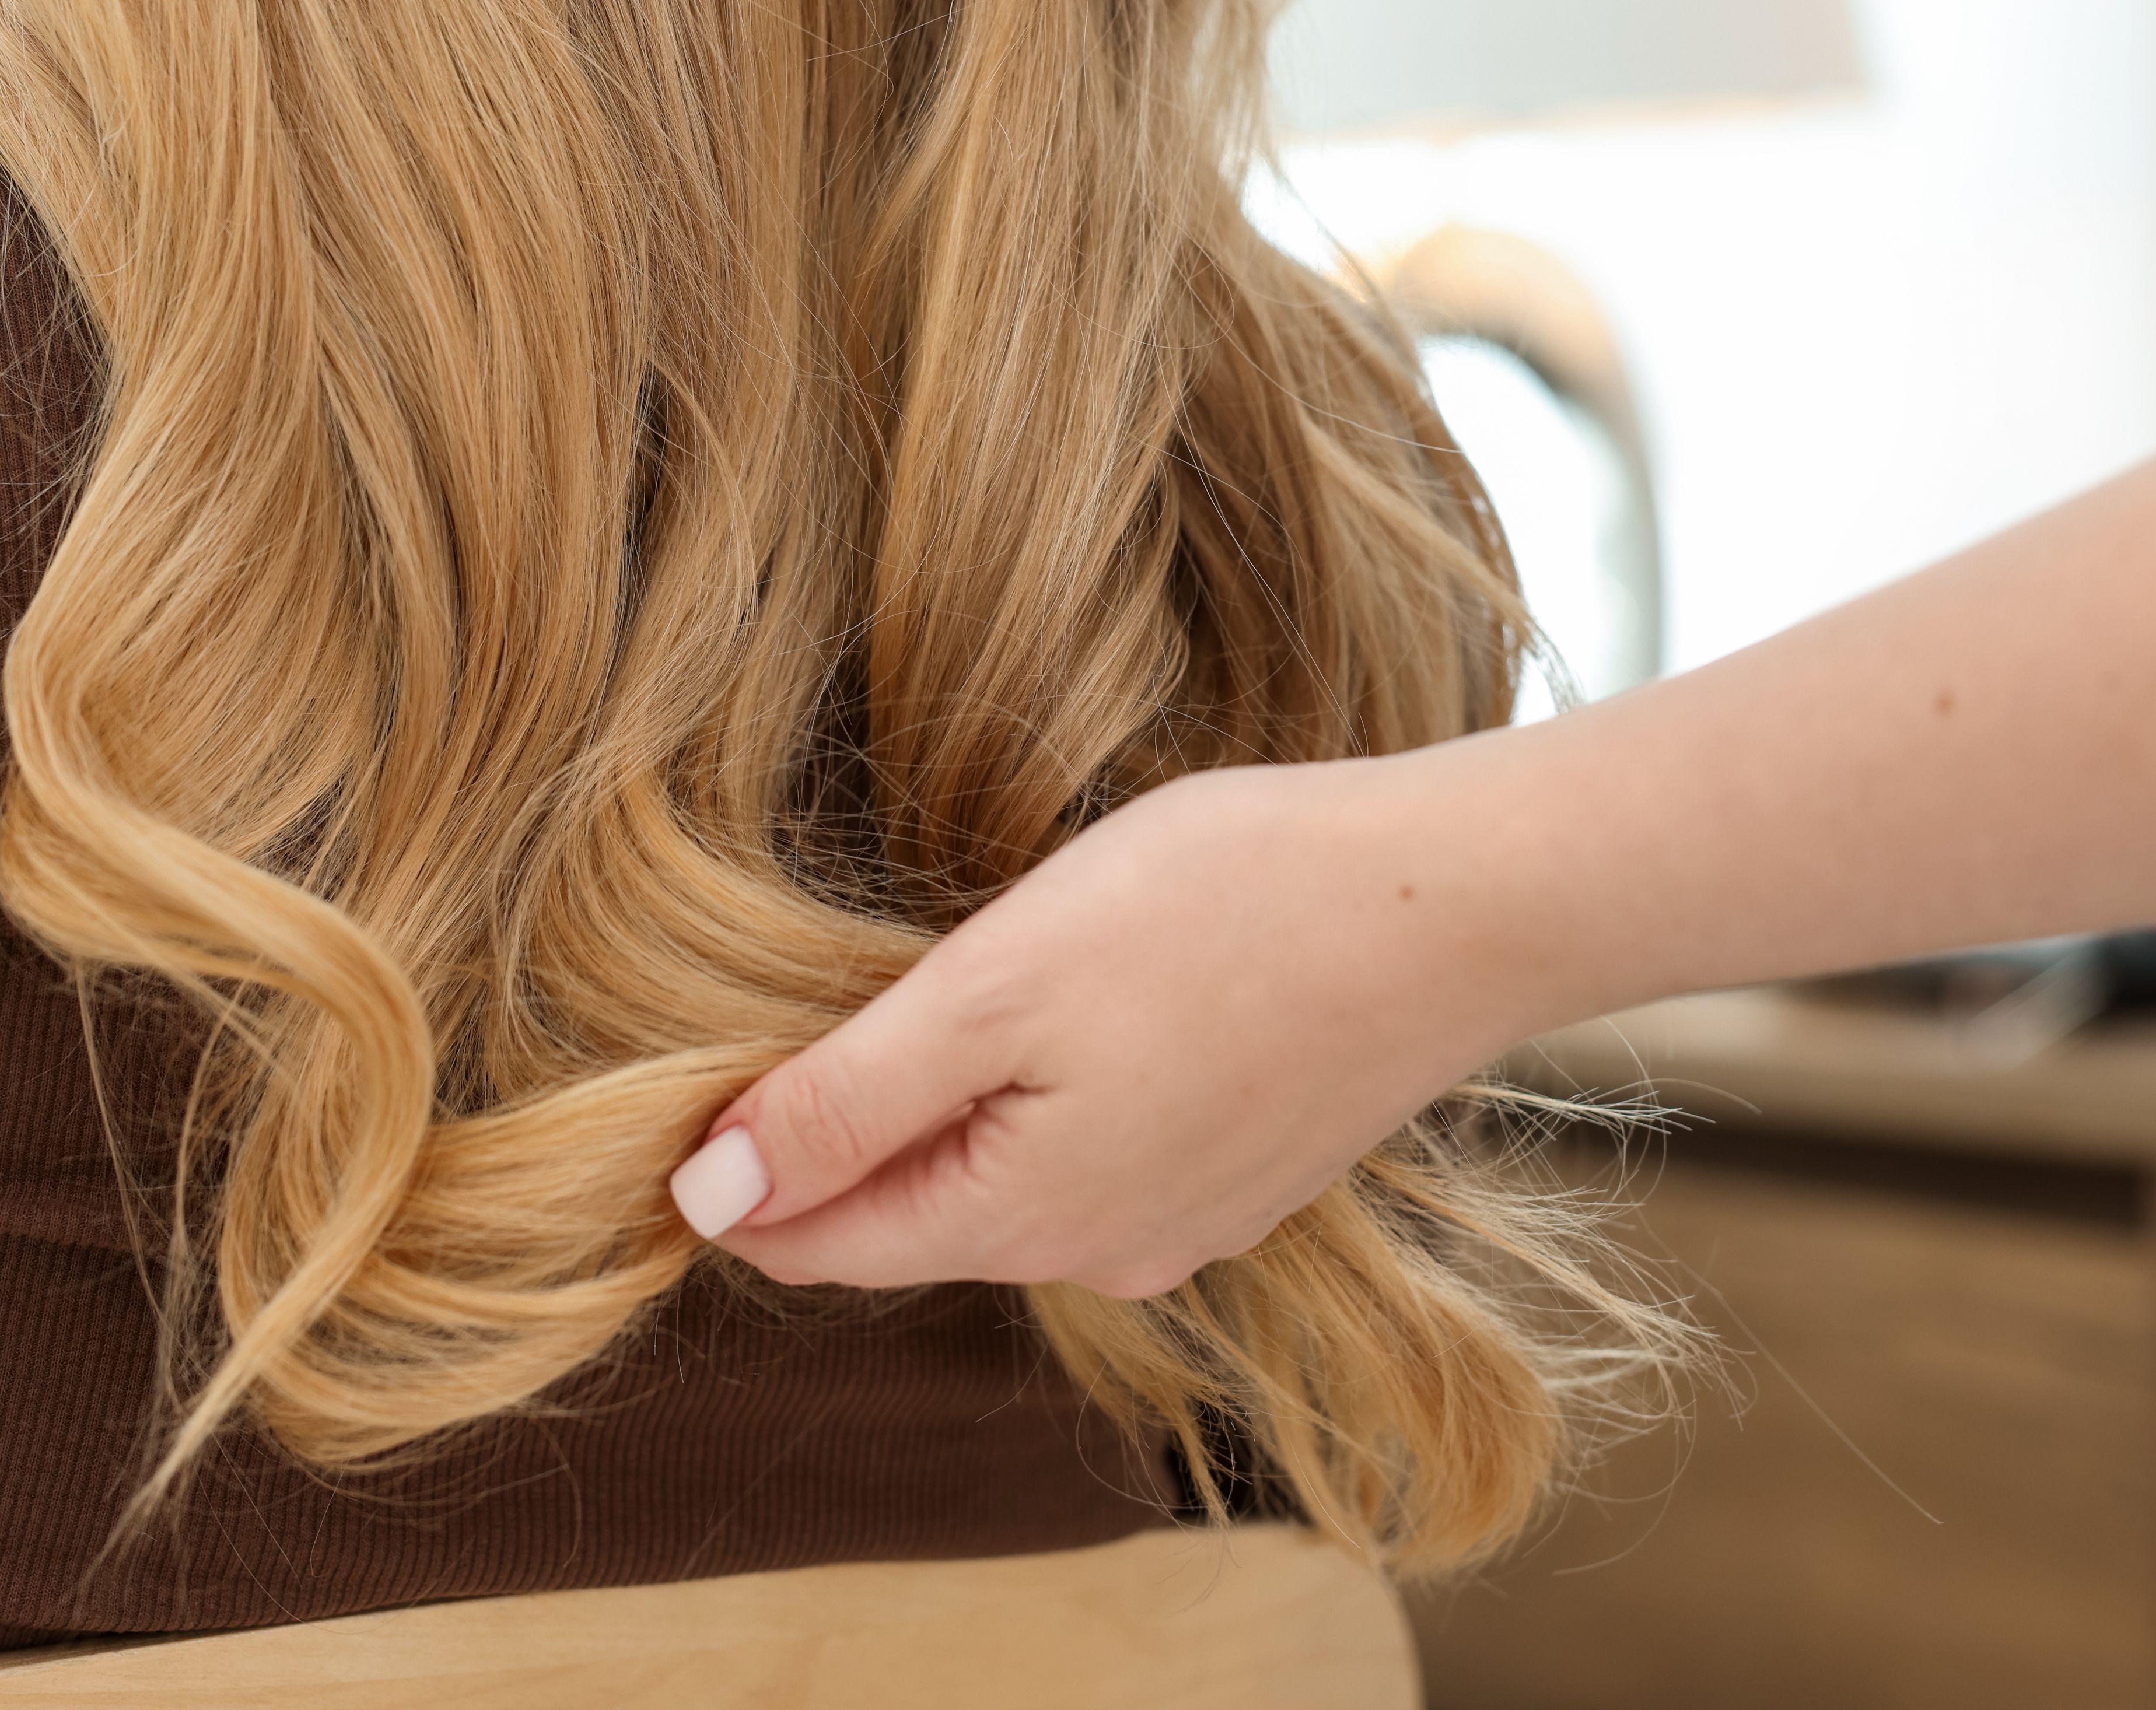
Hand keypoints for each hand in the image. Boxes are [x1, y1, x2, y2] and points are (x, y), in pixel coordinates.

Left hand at [669, 752, 1533, 1296]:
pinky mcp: (1249, 1171)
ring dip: (962, 1100)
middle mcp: (1101, 1253)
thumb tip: (703, 1198)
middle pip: (912, 1211)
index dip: (742, 1157)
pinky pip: (1103, 1152)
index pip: (815, 1239)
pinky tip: (1093, 999)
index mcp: (1020, 1219)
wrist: (1453, 901)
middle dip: (852, 1121)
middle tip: (837, 984)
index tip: (710, 1057)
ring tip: (977, 979)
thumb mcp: (992, 987)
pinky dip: (1061, 1090)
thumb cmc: (1220, 911)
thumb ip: (845, 1100)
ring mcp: (1187, 1221)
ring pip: (1011, 1178)